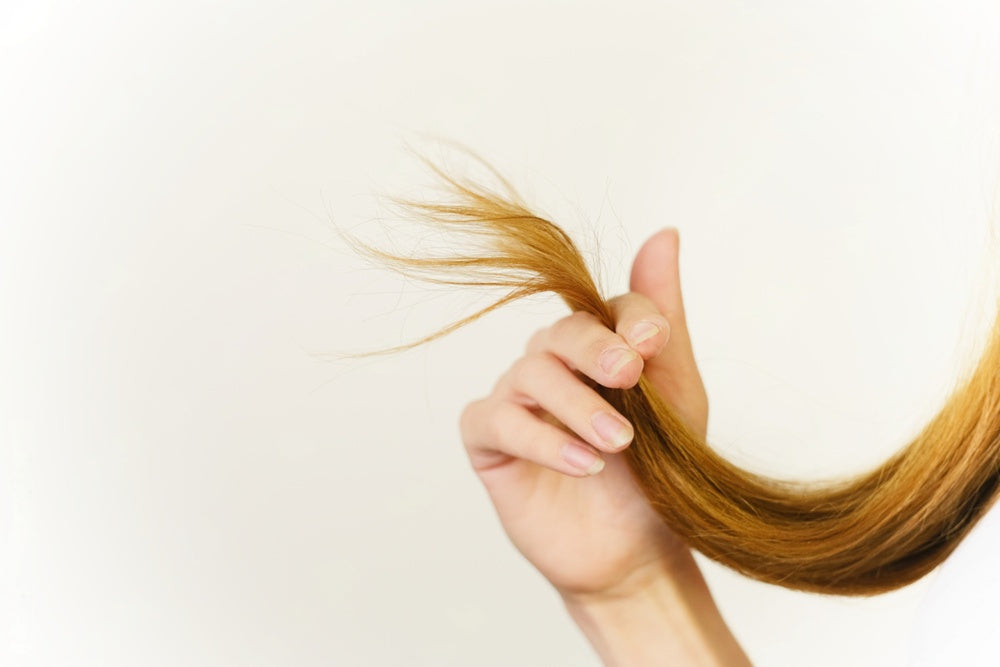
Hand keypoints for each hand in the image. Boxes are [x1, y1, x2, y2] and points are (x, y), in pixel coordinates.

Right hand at [459, 227, 708, 599]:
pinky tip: (582, 464)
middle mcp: (554, 363)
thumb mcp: (676, 395)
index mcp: (601, 347)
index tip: (654, 344)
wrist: (637, 551)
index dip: (630, 319)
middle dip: (598, 350)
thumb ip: (663, 320)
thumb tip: (665, 232)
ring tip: (618, 442)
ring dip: (578, 405)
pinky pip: (499, 420)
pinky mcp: (489, 440)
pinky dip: (541, 439)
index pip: (608, 307)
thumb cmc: (658, 473)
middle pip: (562, 332)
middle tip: (630, 377)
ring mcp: (518, 399)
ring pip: (531, 373)